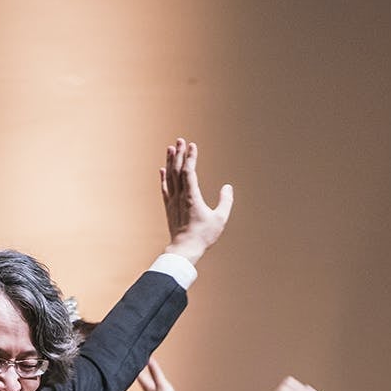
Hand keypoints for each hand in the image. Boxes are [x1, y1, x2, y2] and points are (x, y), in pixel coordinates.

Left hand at [138, 359, 180, 390]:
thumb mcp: (162, 386)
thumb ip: (156, 373)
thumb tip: (147, 358)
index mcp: (149, 389)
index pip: (140, 373)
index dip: (137, 363)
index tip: (132, 354)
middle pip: (144, 379)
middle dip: (141, 369)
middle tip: (137, 360)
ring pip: (151, 386)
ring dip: (149, 377)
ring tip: (147, 370)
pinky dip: (158, 387)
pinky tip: (159, 388)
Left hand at [160, 139, 232, 263]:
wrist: (184, 249)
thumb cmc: (203, 236)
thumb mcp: (220, 219)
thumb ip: (225, 202)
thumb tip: (228, 188)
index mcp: (191, 196)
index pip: (189, 171)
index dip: (190, 157)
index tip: (193, 145)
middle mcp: (179, 196)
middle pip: (177, 170)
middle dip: (179, 154)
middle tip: (180, 140)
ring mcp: (172, 201)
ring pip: (169, 177)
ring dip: (170, 162)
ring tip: (171, 148)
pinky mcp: (169, 207)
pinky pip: (165, 188)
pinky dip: (163, 177)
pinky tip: (163, 169)